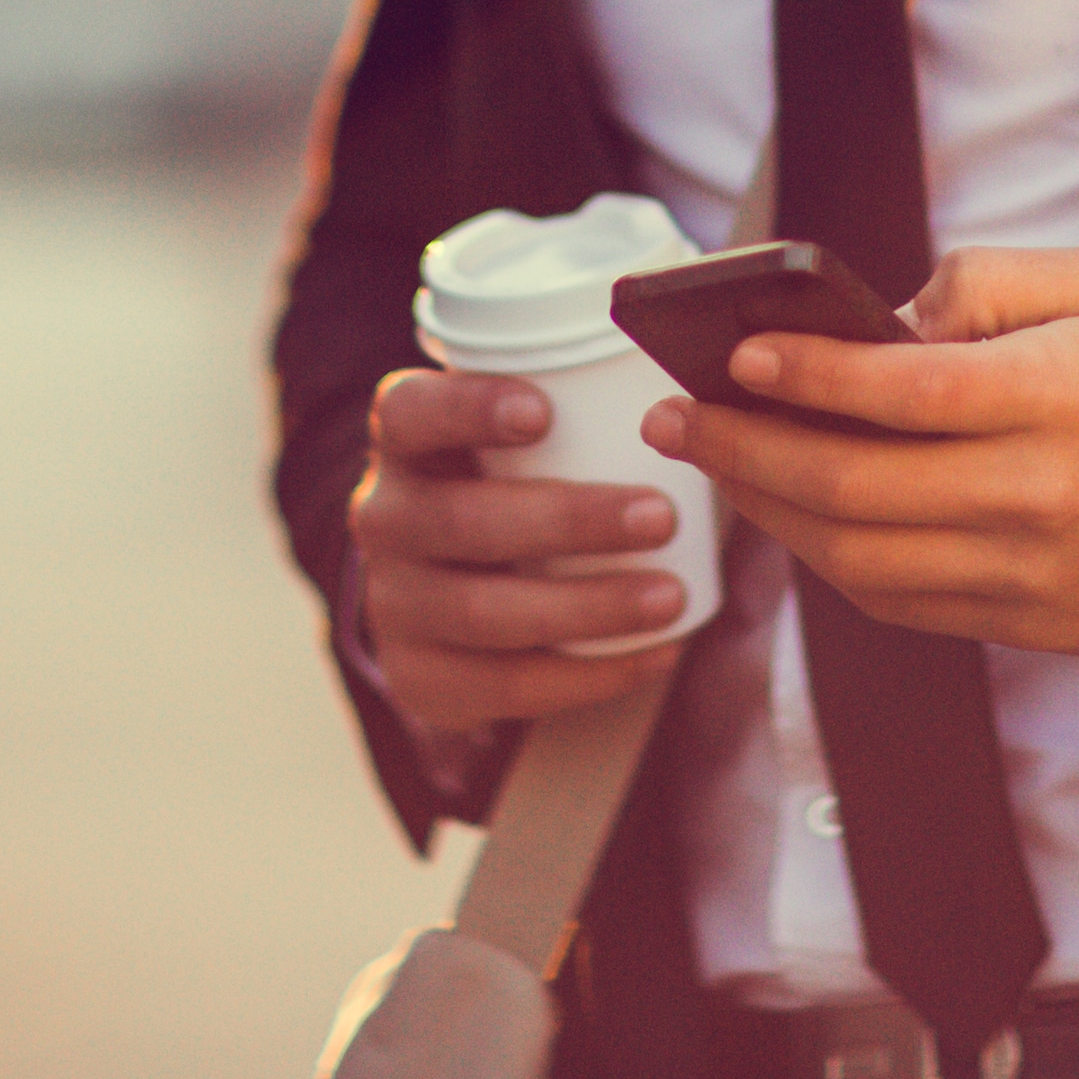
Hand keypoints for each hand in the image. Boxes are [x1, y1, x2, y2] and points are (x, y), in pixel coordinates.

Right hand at [348, 367, 692, 740]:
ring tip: (670, 597)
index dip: (467, 409)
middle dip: (567, 520)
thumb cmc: (529, 485)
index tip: (544, 412)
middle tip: (659, 516)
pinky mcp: (416, 676)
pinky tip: (656, 654)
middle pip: (459, 519)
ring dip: (586, 606)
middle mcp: (382, 516)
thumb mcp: (535, 438)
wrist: (471, 599)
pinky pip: (503, 685)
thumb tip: (696, 393)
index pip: (410, 413)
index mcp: (404, 439)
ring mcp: (392, 602)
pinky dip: (589, 675)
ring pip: (482, 612)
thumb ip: (588, 406)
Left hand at [650, 248, 1078, 656]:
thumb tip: (886, 317)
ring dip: (770, 515)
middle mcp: (1039, 493)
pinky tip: (794, 522)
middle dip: (746, 451)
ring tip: (719, 469)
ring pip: (860, 558)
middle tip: (680, 420)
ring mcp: (1030, 572)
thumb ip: (991, 280)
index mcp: (1059, 397)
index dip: (804, 374)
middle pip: (855, 485)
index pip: (901, 391)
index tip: (735, 353)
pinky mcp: (1028, 624)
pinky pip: (900, 604)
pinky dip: (831, 565)